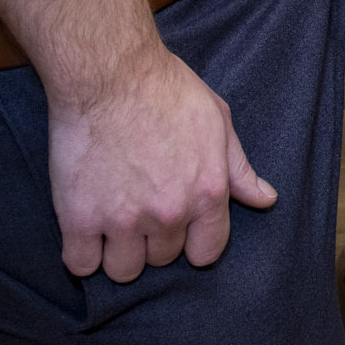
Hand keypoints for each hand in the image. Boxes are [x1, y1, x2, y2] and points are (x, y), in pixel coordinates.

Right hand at [48, 44, 277, 282]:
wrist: (110, 74)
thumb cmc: (167, 90)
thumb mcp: (217, 122)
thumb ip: (239, 169)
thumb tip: (266, 199)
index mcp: (207, 193)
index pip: (207, 252)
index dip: (193, 242)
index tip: (180, 227)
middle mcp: (169, 213)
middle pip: (163, 259)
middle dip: (154, 239)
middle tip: (142, 207)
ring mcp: (122, 220)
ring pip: (123, 270)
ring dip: (119, 252)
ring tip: (114, 220)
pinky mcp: (79, 219)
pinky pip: (81, 265)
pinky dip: (83, 253)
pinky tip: (86, 229)